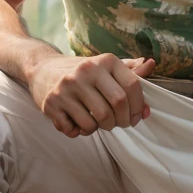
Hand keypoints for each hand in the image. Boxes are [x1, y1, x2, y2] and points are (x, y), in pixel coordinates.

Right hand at [29, 54, 155, 137]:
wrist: (42, 69)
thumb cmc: (81, 72)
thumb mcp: (105, 66)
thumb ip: (129, 70)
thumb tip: (151, 64)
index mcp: (104, 61)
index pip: (132, 87)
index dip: (138, 107)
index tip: (136, 116)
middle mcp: (85, 71)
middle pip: (117, 106)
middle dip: (121, 121)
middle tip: (117, 123)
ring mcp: (66, 87)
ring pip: (96, 122)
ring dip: (100, 128)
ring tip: (95, 121)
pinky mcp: (51, 103)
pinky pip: (75, 129)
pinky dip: (80, 132)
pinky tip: (77, 121)